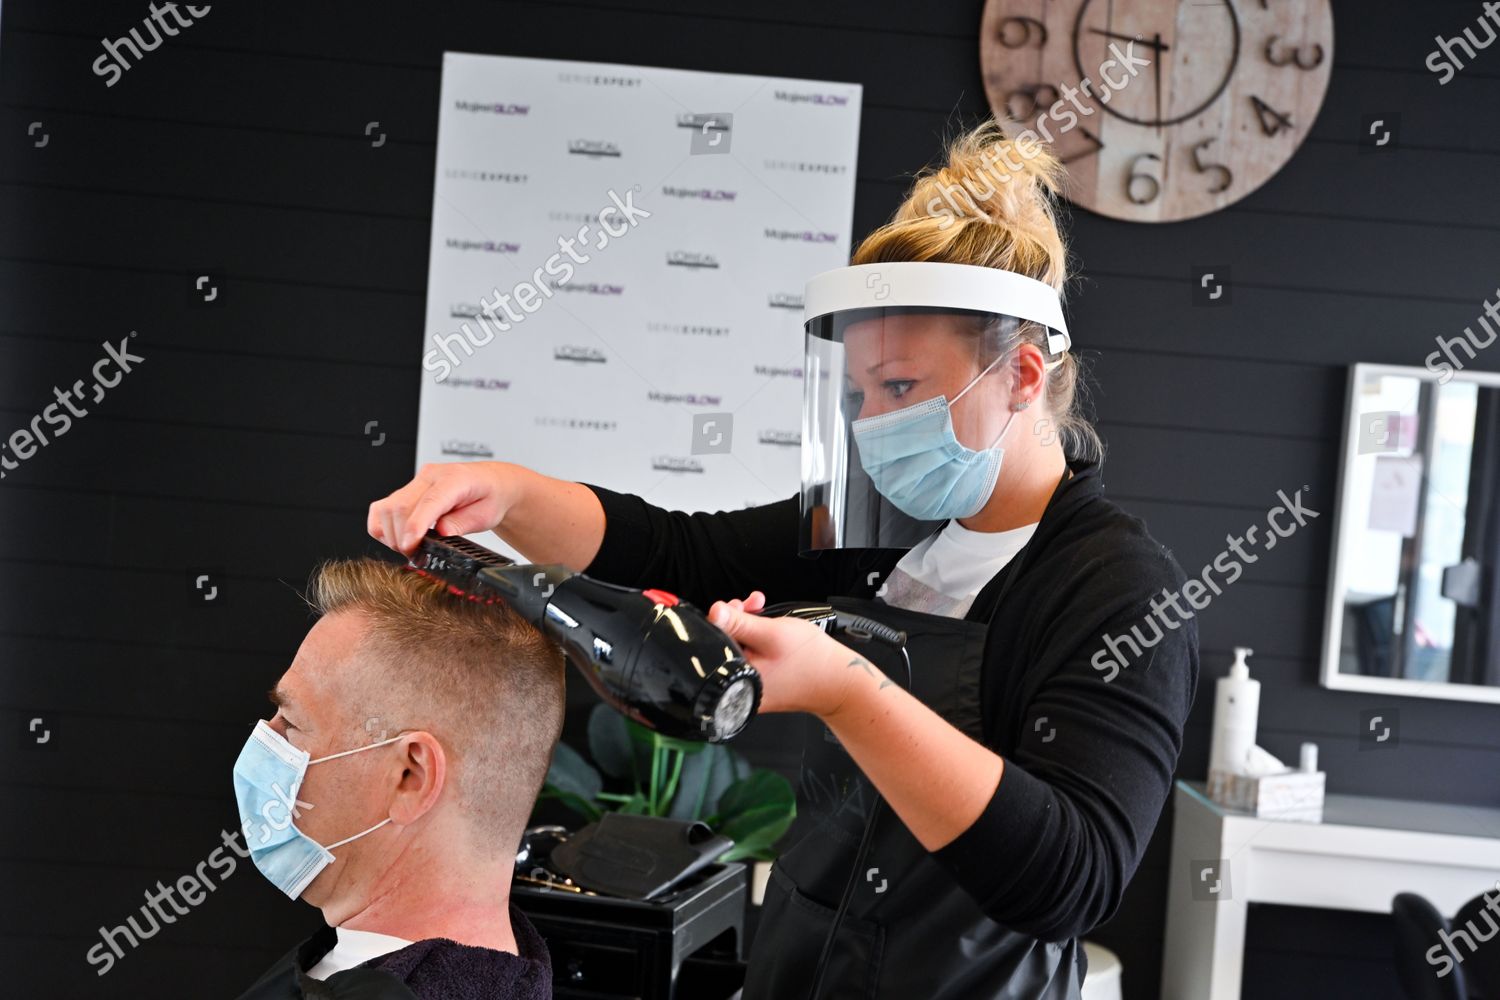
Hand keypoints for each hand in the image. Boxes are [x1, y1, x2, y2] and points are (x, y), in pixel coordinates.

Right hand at [368, 461, 519, 555]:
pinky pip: (381, 508)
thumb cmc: (490, 497)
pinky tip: (398, 538)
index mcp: (455, 479)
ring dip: (391, 534)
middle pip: (401, 506)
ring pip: (387, 508)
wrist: (491, 485)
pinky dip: (383, 527)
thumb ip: (462, 523)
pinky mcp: (406, 490)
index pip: (428, 502)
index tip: (410, 546)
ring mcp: (416, 482)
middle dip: (402, 537)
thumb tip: (441, 533)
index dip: (415, 526)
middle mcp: (431, 476)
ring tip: (409, 548)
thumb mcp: (486, 515)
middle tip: (415, 556)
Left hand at [706, 592, 856, 717]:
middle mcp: (738, 686)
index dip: (723, 618)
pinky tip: (768, 629)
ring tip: (763, 611)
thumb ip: (739, 623)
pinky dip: (756, 639)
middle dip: (737, 618)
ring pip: (738, 647)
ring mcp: (749, 685)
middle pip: (724, 644)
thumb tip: (713, 613)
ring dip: (748, 624)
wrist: (838, 681)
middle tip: (754, 605)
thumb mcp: (771, 633)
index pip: (711, 643)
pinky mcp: (759, 683)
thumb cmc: (811, 661)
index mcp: (735, 679)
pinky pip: (750, 656)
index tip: (736, 605)